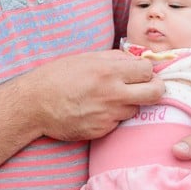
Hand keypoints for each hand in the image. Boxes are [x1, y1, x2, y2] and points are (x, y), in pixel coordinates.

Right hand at [23, 50, 163, 141]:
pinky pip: (118, 123)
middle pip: (155, 93)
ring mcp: (108, 115)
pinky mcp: (101, 131)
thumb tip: (137, 59)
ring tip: (111, 98)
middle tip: (148, 86)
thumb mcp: (86, 58)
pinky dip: (113, 116)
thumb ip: (115, 58)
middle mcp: (112, 94)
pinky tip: (97, 109)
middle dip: (156, 88)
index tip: (142, 71)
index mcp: (109, 71)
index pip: (148, 70)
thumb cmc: (57, 76)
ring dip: (130, 103)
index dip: (148, 70)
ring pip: (136, 109)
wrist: (34, 104)